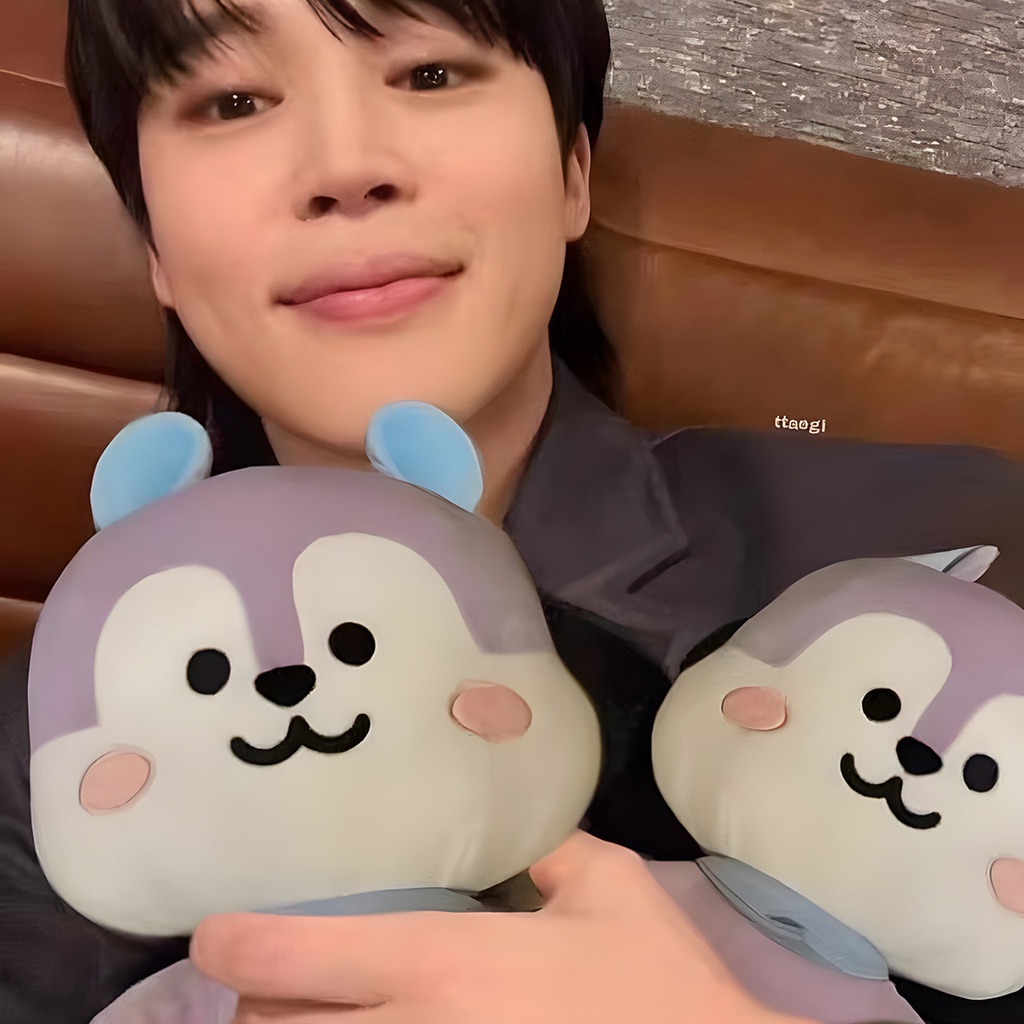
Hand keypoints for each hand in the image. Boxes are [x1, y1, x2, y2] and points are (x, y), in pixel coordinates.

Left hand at [190, 830, 808, 1023]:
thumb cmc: (658, 991)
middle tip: (273, 978)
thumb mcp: (615, 892)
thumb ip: (557, 851)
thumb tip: (525, 833)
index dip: (237, 941)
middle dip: (257, 1002)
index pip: (302, 953)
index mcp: (446, 967)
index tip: (215, 931)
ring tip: (317, 1011)